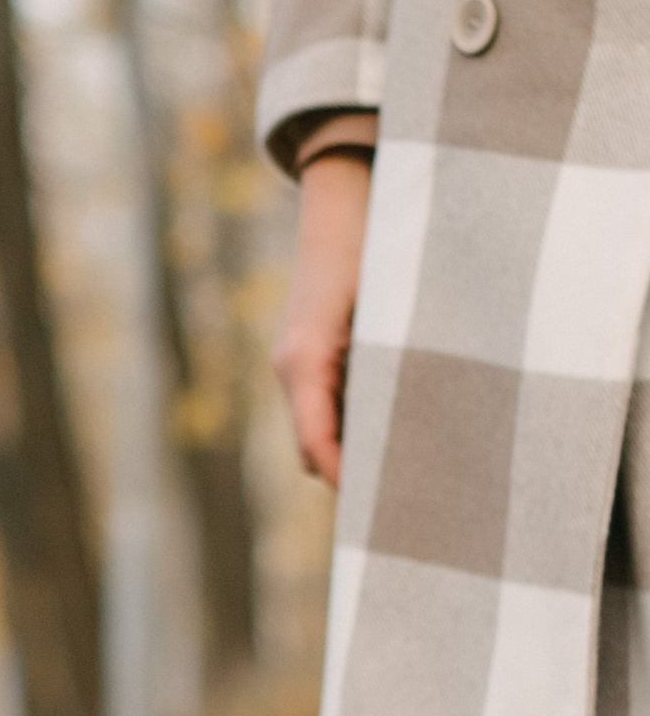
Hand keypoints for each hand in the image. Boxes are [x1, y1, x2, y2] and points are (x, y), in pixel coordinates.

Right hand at [274, 144, 372, 489]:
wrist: (344, 204)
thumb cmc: (373, 249)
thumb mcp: (391, 307)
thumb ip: (396, 366)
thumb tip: (423, 430)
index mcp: (304, 360)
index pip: (317, 442)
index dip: (347, 479)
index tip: (382, 511)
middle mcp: (291, 368)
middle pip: (313, 450)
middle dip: (352, 479)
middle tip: (406, 507)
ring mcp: (295, 365)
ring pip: (317, 433)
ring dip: (353, 454)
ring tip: (406, 477)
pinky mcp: (308, 360)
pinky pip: (323, 411)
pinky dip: (353, 430)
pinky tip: (397, 434)